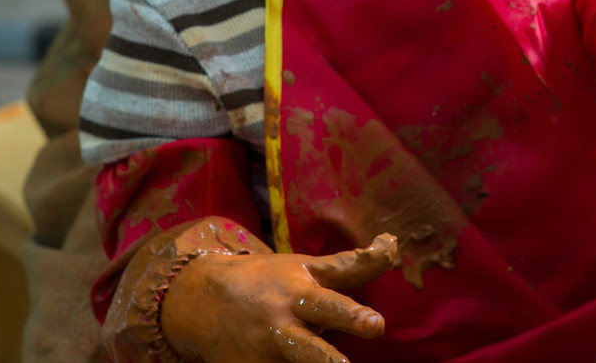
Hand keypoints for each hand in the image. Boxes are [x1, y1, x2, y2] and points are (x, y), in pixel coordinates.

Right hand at [161, 234, 398, 362]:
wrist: (200, 299)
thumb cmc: (269, 280)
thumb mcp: (306, 268)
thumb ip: (352, 265)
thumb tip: (394, 244)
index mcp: (298, 293)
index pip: (329, 302)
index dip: (353, 314)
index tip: (377, 324)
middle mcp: (280, 325)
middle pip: (308, 347)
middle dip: (327, 360)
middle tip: (351, 358)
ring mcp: (262, 354)